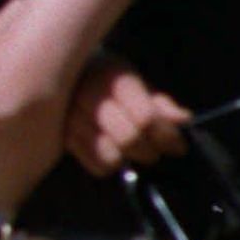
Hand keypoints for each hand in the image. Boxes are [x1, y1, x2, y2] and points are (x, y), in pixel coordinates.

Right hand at [64, 58, 189, 176]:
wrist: (57, 73)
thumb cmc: (106, 81)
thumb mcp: (135, 83)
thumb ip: (159, 103)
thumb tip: (183, 121)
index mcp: (110, 76)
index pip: (145, 118)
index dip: (166, 136)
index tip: (178, 146)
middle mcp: (85, 95)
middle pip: (128, 138)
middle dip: (149, 151)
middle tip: (155, 151)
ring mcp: (67, 118)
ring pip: (110, 156)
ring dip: (127, 158)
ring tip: (131, 150)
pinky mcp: (59, 137)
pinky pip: (95, 166)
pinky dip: (108, 164)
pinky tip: (110, 151)